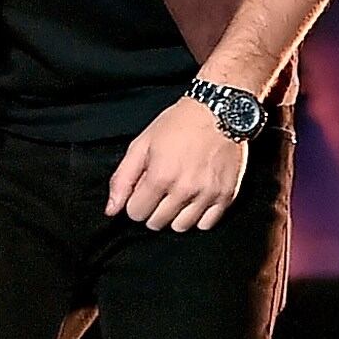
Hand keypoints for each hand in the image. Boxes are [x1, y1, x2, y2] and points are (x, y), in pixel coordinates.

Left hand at [105, 96, 249, 231]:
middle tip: (161, 191)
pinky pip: (207, 224)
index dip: (136, 201)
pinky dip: (198, 217)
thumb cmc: (179, 124)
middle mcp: (184, 189)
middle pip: (157, 223)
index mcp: (160, 176)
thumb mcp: (142, 143)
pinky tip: (196, 200)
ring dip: (175, 216)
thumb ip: (123, 178)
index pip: (136, 213)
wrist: (220, 111)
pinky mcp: (226, 195)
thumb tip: (111, 209)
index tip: (144, 190)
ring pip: (181, 227)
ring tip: (178, 196)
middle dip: (153, 210)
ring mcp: (207, 194)